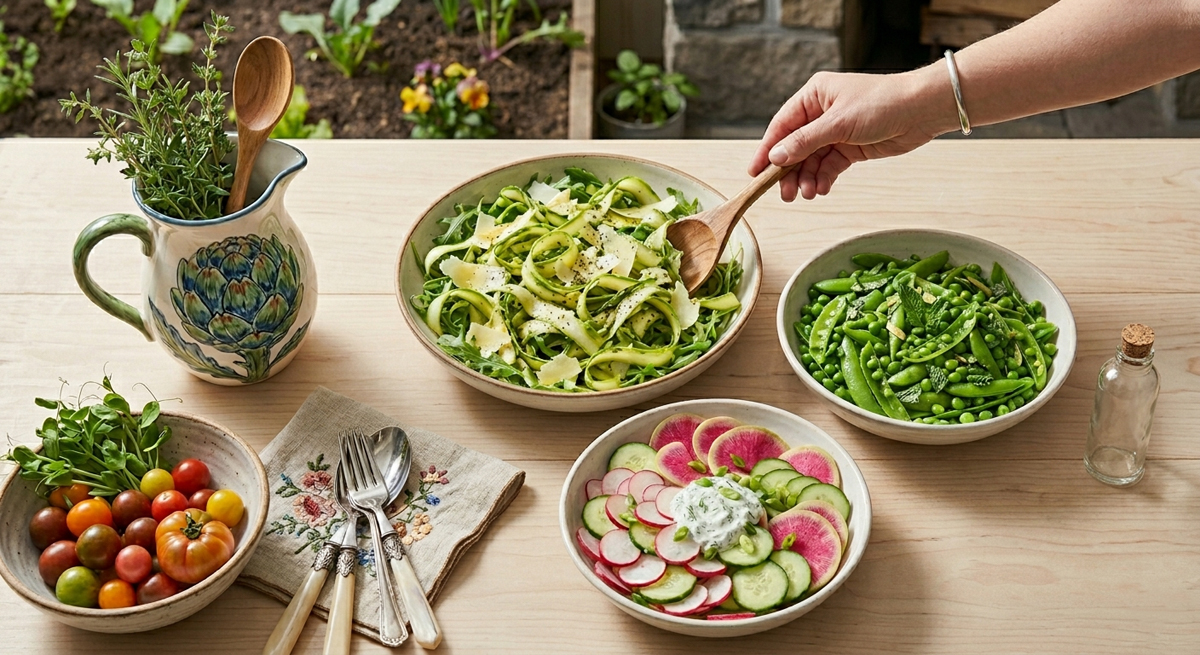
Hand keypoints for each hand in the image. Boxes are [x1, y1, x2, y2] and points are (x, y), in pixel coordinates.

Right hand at [750, 69, 953, 200]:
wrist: (922, 110)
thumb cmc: (883, 103)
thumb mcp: (838, 123)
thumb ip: (805, 142)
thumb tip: (776, 157)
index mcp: (814, 96)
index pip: (782, 126)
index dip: (767, 149)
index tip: (755, 172)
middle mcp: (822, 113)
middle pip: (795, 147)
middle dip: (789, 171)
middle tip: (786, 193)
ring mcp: (836, 132)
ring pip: (811, 160)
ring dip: (807, 178)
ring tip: (808, 194)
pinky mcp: (851, 148)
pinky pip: (829, 166)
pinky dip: (824, 178)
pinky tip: (822, 189)